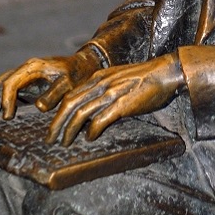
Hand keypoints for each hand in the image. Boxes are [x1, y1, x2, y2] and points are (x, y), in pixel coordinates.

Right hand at [0, 48, 100, 119]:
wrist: (84, 63)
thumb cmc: (77, 74)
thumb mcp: (69, 83)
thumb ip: (55, 94)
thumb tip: (38, 106)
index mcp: (34, 67)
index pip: (12, 82)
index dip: (7, 100)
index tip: (8, 117)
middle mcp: (26, 68)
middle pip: (2, 81)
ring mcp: (26, 73)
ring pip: (2, 82)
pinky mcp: (28, 79)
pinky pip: (8, 86)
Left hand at [46, 52, 183, 144]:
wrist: (164, 72)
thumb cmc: (143, 78)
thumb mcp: (116, 78)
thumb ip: (103, 90)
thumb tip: (91, 108)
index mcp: (98, 78)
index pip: (70, 95)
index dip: (58, 112)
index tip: (53, 126)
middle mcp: (100, 84)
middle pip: (70, 104)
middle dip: (57, 123)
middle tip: (50, 139)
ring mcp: (111, 93)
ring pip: (81, 113)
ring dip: (70, 130)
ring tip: (65, 142)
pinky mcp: (122, 104)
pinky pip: (101, 118)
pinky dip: (92, 130)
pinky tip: (89, 138)